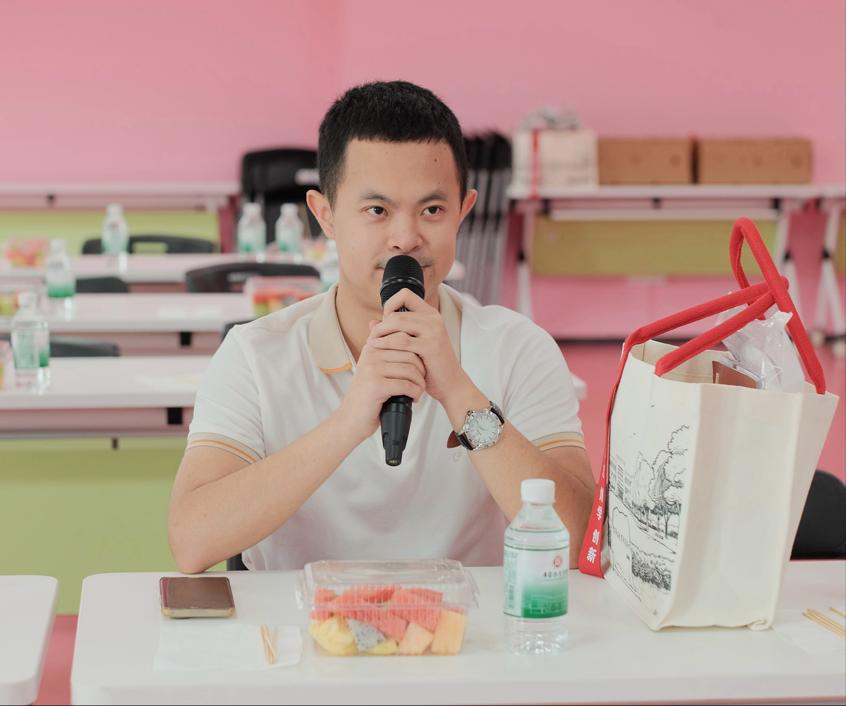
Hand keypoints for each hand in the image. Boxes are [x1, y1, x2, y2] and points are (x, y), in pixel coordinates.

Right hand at [336, 335, 426, 442]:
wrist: (351, 420)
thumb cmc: (367, 396)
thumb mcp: (375, 369)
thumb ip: (388, 354)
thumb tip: (412, 340)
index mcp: (372, 347)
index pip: (404, 339)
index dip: (418, 354)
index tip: (420, 369)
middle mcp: (371, 355)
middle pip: (410, 355)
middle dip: (422, 371)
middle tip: (420, 383)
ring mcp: (372, 369)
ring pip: (410, 370)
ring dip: (420, 383)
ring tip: (418, 392)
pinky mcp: (376, 385)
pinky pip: (406, 385)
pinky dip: (415, 393)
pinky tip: (414, 399)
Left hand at [368, 289, 465, 405]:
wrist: (450, 383)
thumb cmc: (430, 364)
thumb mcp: (413, 344)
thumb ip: (394, 331)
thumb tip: (371, 322)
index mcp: (430, 314)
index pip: (405, 294)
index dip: (390, 305)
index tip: (384, 322)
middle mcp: (433, 319)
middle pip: (397, 311)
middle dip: (381, 324)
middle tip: (373, 336)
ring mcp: (434, 331)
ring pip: (397, 322)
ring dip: (380, 332)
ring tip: (371, 342)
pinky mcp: (430, 346)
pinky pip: (401, 340)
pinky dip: (385, 343)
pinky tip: (377, 348)